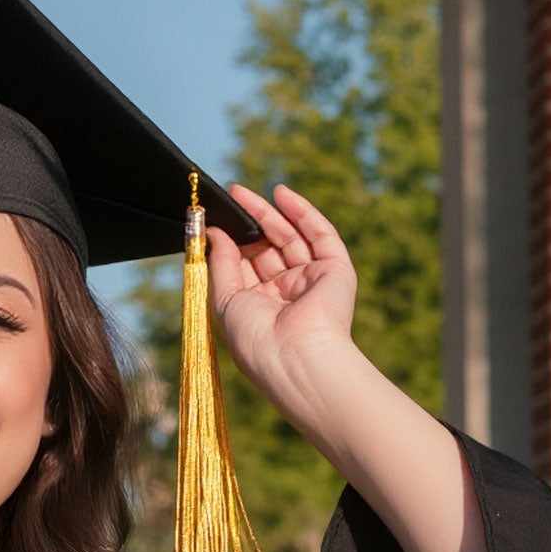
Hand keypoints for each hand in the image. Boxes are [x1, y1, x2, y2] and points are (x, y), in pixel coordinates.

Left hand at [206, 181, 359, 419]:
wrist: (295, 357)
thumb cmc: (255, 339)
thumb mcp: (225, 300)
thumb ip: (220, 264)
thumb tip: (214, 233)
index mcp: (261, 309)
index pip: (247, 268)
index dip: (233, 243)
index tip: (215, 221)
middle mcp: (287, 295)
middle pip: (268, 249)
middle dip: (250, 223)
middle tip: (231, 197)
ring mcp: (312, 281)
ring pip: (291, 238)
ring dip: (270, 213)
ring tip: (243, 193)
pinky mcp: (335, 270)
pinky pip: (320, 234)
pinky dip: (301, 212)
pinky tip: (281, 193)